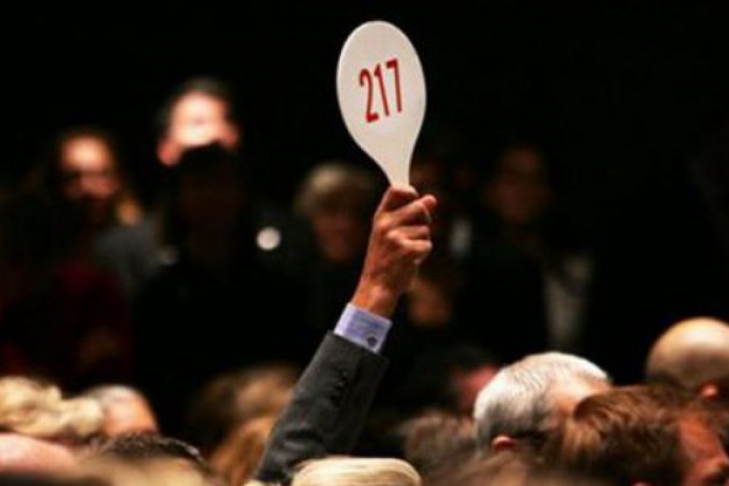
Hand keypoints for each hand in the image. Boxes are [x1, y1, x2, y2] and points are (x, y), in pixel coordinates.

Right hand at [351, 184, 436, 316]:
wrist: (377, 286)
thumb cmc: (385, 259)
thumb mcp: (391, 233)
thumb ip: (410, 215)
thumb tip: (432, 199)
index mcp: (380, 217)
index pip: (395, 190)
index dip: (409, 191)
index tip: (415, 198)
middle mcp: (386, 224)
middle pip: (419, 207)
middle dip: (425, 219)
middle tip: (414, 234)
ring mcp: (395, 237)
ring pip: (425, 229)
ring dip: (422, 241)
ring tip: (407, 252)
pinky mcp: (407, 250)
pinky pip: (427, 244)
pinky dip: (423, 254)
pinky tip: (410, 260)